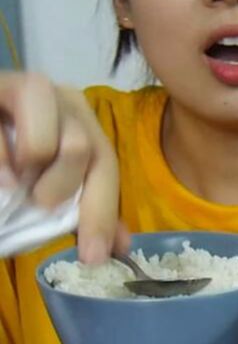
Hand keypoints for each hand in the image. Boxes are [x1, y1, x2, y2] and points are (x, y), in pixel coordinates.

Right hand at [0, 72, 123, 262]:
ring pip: (45, 141)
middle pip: (82, 148)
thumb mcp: (48, 179)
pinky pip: (0, 136)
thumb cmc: (10, 156)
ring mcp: (23, 86)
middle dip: (59, 189)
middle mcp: (60, 97)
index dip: (102, 214)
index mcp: (81, 119)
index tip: (93, 257)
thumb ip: (84, 206)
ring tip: (14, 182)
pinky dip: (1, 164)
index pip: (106, 165)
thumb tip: (120, 246)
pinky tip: (2, 181)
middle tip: (38, 201)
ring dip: (31, 171)